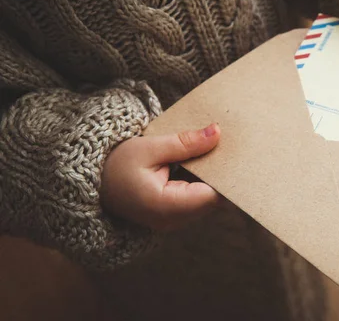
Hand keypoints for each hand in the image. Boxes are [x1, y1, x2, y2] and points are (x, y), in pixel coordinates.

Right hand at [101, 124, 220, 230]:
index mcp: (165, 207)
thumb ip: (185, 143)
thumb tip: (217, 133)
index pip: (213, 194)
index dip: (224, 173)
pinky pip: (197, 200)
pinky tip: (197, 162)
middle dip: (219, 173)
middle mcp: (173, 221)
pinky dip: (200, 182)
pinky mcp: (174, 217)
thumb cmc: (116, 165)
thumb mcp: (149, 148)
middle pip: (214, 198)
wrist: (92, 185)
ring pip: (208, 200)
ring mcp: (174, 222)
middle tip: (221, 145)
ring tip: (207, 151)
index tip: (228, 150)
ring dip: (210, 177)